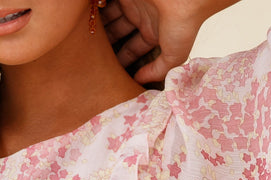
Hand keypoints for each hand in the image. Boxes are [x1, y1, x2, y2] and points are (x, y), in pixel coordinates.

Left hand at [101, 0, 241, 83]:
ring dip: (99, 26)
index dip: (120, 60)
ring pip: (110, 15)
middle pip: (117, 31)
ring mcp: (134, 2)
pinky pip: (108, 1)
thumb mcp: (174, 56)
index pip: (131, 49)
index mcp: (153, 32)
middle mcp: (142, 16)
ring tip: (86, 40)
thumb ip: (157, 71)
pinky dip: (99, 8)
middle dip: (105, 43)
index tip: (106, 72)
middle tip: (90, 56)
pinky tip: (87, 21)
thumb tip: (138, 81)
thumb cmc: (185, 24)